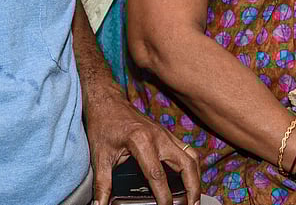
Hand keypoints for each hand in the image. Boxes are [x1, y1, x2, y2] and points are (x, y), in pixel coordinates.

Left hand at [85, 89, 200, 204]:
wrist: (106, 101)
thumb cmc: (102, 125)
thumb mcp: (100, 156)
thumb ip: (102, 184)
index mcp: (142, 141)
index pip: (158, 176)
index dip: (164, 197)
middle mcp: (158, 137)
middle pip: (186, 164)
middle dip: (193, 188)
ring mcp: (165, 133)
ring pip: (191, 156)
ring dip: (196, 178)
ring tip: (194, 197)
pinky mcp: (166, 133)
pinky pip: (186, 150)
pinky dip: (191, 166)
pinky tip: (188, 179)